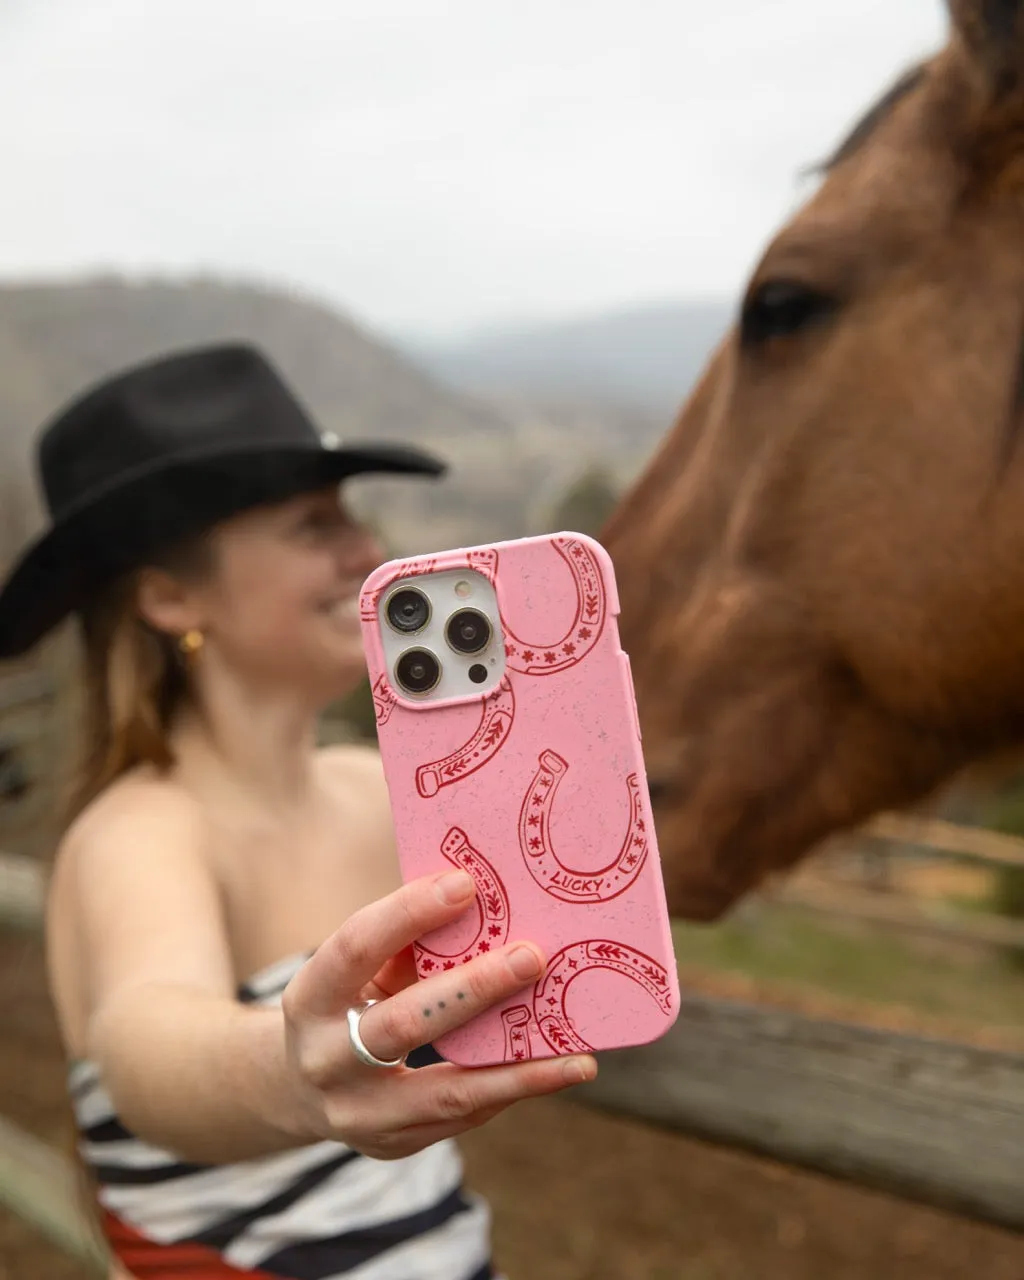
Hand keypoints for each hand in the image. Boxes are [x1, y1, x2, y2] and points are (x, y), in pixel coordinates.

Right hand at [280, 870, 596, 1159]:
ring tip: (577, 1054)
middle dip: (473, 988)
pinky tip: (560, 1071)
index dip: (407, 913)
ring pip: (446, 1091)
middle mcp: (326, 1060)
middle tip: (533, 956)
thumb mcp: (357, 972)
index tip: (465, 883)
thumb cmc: (346, 1002)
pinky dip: (512, 1090)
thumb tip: (487, 903)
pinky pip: (462, 1116)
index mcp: (310, 997)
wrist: (298, 1089)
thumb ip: (407, 945)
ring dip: (518, 1071)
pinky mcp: (393, 1144)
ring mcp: (358, 1113)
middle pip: (404, 1024)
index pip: (356, 947)